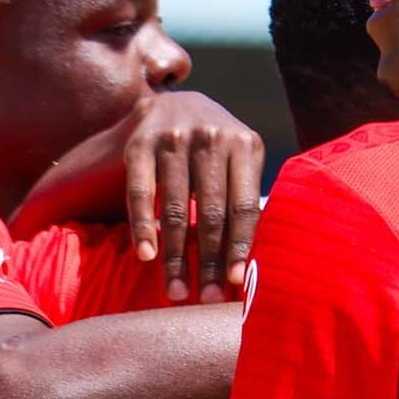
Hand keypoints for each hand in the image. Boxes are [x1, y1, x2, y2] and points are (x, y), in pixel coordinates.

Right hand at [125, 92, 263, 302]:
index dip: (241, 247)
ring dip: (176, 256)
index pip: (244, 208)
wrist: (175, 101)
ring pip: (175, 210)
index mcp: (246, 146)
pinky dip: (143, 228)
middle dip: (210, 261)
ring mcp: (173, 140)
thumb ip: (248, 193)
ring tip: (176, 289)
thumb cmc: (219, 145)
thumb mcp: (243, 157)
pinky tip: (147, 256)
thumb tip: (258, 257)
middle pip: (211, 214)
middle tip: (207, 297)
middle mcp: (211, 140)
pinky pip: (140, 195)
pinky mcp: (140, 145)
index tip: (237, 281)